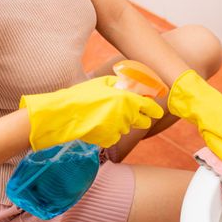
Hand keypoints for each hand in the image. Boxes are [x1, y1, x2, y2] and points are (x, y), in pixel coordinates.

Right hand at [20, 76, 163, 149]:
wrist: (65, 113)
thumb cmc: (83, 95)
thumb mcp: (102, 82)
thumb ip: (119, 84)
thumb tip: (129, 86)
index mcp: (128, 100)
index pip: (152, 109)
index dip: (155, 111)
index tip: (156, 112)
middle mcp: (127, 115)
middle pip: (144, 123)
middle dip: (140, 119)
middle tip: (129, 113)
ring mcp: (119, 129)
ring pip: (127, 129)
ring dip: (121, 124)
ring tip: (104, 116)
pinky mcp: (110, 139)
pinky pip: (115, 137)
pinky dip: (109, 132)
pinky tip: (97, 125)